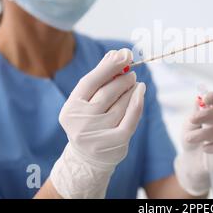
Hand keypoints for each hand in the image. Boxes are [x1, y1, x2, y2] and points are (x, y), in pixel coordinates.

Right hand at [50, 49, 145, 198]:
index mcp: (71, 108)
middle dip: (122, 78)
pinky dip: (138, 102)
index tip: (124, 54)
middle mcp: (81, 122)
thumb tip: (115, 53)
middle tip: (131, 72)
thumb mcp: (87, 101)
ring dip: (131, 89)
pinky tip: (141, 91)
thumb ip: (99, 78)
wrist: (88, 159)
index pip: (90, 81)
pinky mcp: (115, 143)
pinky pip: (131, 117)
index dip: (108, 66)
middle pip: (107, 92)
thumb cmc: (89, 121)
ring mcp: (98, 134)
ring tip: (134, 83)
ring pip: (121, 104)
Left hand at [174, 92, 212, 195]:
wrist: (192, 161)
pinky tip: (205, 148)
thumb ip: (195, 113)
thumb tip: (198, 100)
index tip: (205, 99)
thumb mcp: (189, 125)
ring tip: (190, 138)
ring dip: (204, 134)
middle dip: (207, 115)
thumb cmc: (192, 138)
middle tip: (192, 120)